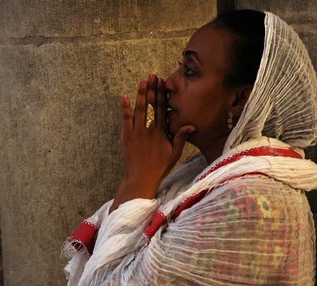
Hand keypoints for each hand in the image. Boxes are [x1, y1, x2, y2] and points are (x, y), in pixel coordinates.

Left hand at [110, 74, 194, 211]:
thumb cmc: (159, 166)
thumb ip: (181, 137)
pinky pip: (126, 119)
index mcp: (162, 132)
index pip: (163, 109)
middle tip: (152, 76)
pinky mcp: (127, 136)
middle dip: (152, 89)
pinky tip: (125, 97)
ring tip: (143, 81)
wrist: (142, 177)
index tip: (162, 83)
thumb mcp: (174, 153)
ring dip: (141, 94)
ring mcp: (137, 132)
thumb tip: (192, 125)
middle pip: (152, 105)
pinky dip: (125, 108)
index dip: (162, 95)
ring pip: (140, 109)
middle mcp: (150, 129)